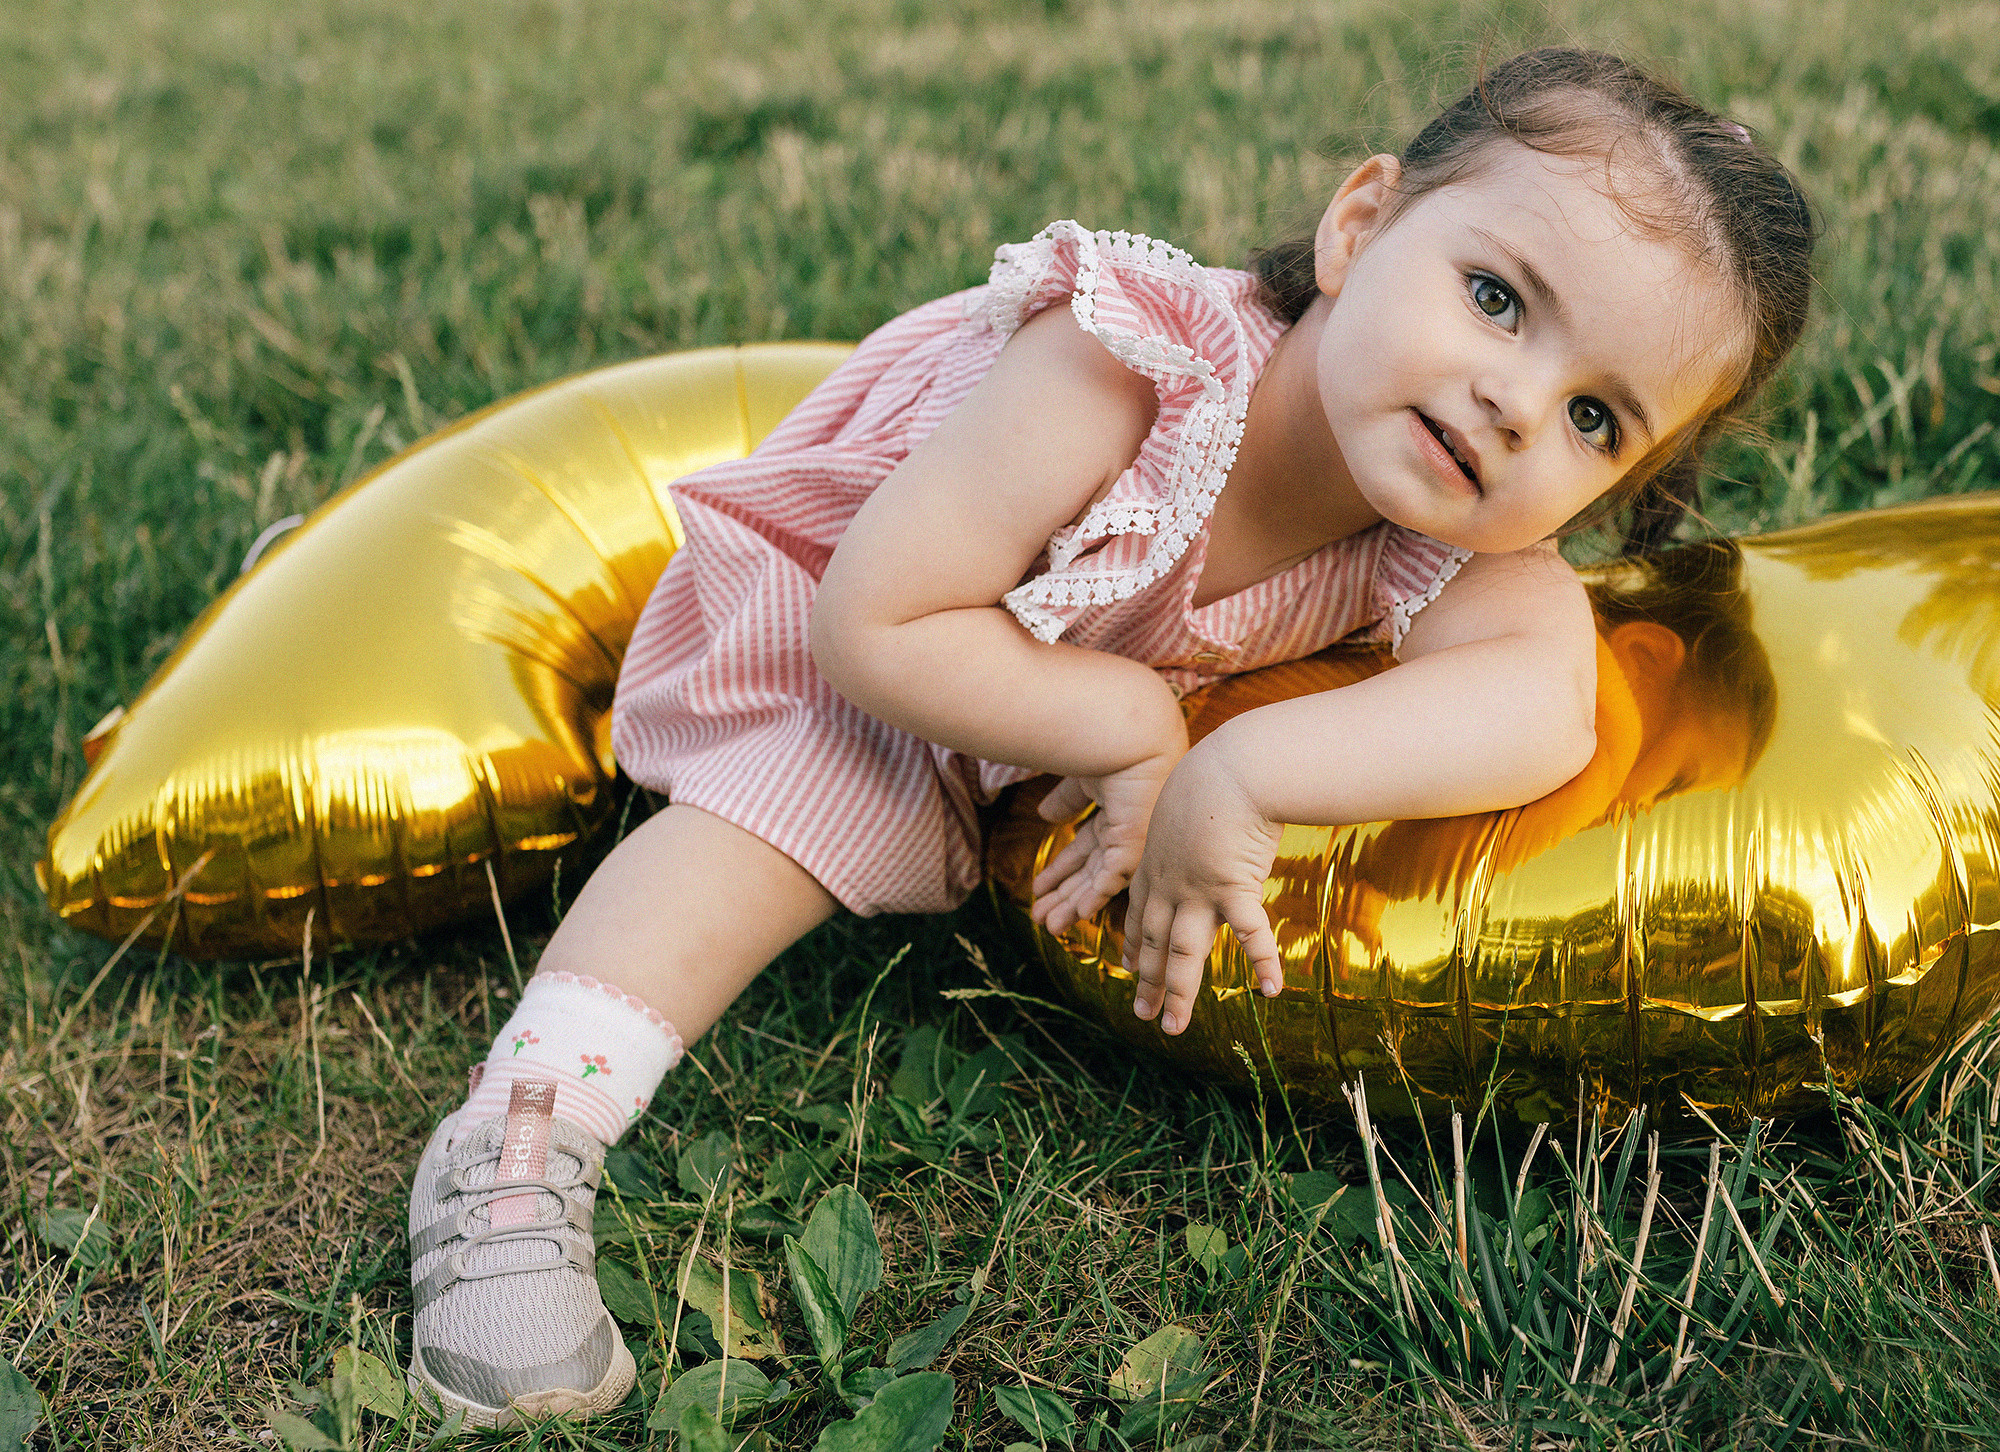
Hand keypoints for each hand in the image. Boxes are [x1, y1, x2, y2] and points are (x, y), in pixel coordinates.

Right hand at [1029, 748, 1181, 935]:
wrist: (1131, 734)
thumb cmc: (1109, 746)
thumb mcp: (1080, 780)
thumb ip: (1065, 801)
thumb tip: (1043, 815)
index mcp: (1115, 819)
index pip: (1084, 854)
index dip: (1060, 874)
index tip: (1038, 890)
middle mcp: (1125, 834)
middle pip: (1090, 875)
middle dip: (1064, 898)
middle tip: (1041, 920)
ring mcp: (1132, 842)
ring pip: (1099, 883)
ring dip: (1073, 905)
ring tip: (1049, 927)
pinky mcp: (1135, 844)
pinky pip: (1113, 878)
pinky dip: (1095, 897)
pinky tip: (1076, 914)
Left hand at [1123, 745, 1283, 1034]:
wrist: (1231, 765)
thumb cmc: (1216, 776)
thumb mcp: (1187, 804)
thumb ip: (1189, 829)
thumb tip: (1200, 834)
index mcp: (1156, 863)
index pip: (1141, 912)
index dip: (1136, 943)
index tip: (1129, 966)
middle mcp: (1170, 883)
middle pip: (1157, 942)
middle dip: (1149, 981)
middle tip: (1143, 1014)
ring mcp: (1197, 888)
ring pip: (1185, 951)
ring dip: (1178, 992)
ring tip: (1172, 1027)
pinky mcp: (1231, 885)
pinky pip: (1248, 932)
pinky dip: (1261, 961)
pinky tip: (1271, 990)